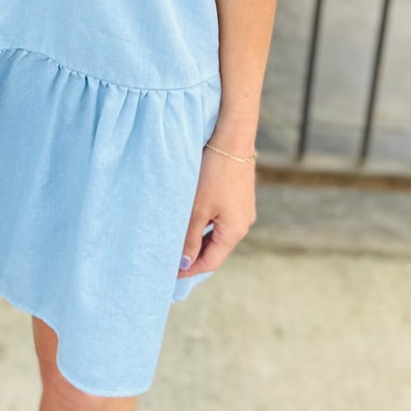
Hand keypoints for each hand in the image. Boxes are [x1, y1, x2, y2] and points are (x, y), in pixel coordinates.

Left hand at [178, 145, 255, 278]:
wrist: (232, 137)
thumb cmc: (214, 173)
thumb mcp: (197, 209)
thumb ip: (189, 238)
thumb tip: (183, 264)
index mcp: (234, 231)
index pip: (210, 262)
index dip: (188, 270)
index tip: (168, 273)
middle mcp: (242, 223)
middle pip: (214, 249)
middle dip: (192, 255)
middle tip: (168, 257)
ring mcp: (242, 210)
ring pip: (216, 233)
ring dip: (197, 238)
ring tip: (175, 238)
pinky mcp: (239, 197)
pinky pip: (220, 219)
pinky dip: (204, 223)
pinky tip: (190, 218)